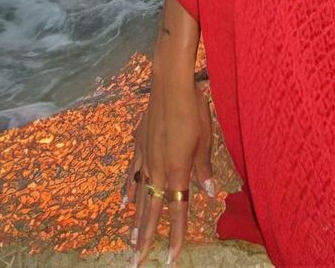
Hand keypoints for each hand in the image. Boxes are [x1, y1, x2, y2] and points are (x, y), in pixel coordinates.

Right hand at [122, 56, 217, 266]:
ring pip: (139, 196)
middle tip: (135, 262)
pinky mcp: (138, 145)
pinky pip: (132, 173)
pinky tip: (124, 201)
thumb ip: (204, 170)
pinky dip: (128, 189)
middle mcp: (157, 170)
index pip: (177, 213)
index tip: (170, 260)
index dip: (174, 238)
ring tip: (130, 240)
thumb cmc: (193, 111)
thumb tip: (209, 194)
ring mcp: (144, 158)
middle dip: (144, 240)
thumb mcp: (205, 142)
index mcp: (176, 172)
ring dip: (135, 220)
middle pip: (151, 211)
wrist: (170, 84)